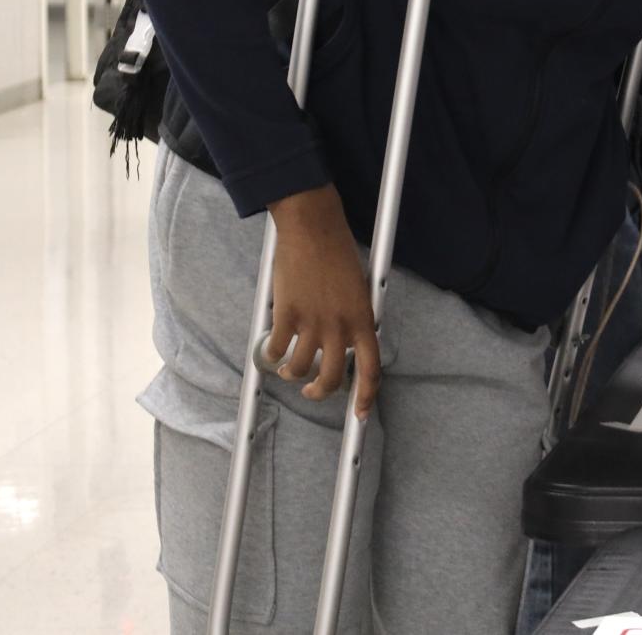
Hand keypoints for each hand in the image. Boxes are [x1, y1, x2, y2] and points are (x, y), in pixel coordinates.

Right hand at [266, 186, 382, 414]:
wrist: (314, 229)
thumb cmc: (338, 252)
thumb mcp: (357, 288)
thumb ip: (353, 317)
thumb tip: (344, 341)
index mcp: (363, 319)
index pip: (371, 368)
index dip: (366, 396)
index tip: (360, 413)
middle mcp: (340, 326)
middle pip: (331, 378)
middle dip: (319, 391)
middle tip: (312, 389)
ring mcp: (312, 322)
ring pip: (299, 368)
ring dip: (291, 373)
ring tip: (288, 368)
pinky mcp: (286, 315)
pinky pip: (275, 349)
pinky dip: (270, 354)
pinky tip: (270, 350)